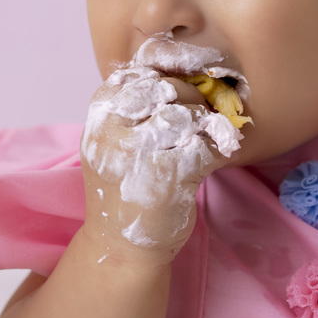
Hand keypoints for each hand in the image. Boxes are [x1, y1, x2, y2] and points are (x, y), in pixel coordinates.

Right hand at [81, 67, 232, 255]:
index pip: (143, 72)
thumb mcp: (114, 139)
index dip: (168, 80)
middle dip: (191, 101)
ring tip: (202, 142)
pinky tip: (211, 161)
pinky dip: (217, 150)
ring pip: (190, 114)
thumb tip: (184, 71)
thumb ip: (137, 105)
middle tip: (197, 122)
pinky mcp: (170, 175)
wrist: (120, 246)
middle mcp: (114, 129)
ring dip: (206, 126)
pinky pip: (208, 144)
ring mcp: (141, 152)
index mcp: (100, 114)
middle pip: (170, 88)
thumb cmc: (124, 186)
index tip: (177, 99)